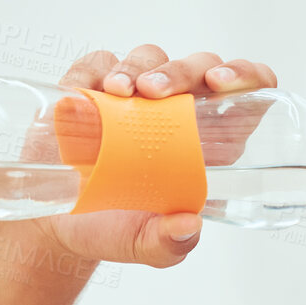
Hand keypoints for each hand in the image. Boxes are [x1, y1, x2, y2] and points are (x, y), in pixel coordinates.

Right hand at [26, 45, 278, 267]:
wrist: (60, 228)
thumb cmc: (115, 230)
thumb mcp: (146, 246)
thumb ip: (169, 244)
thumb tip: (190, 225)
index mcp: (208, 143)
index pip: (245, 93)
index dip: (245, 76)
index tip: (221, 84)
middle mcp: (176, 111)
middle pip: (198, 67)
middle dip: (182, 70)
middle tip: (157, 91)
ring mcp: (134, 97)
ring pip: (150, 58)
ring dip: (139, 67)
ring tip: (121, 93)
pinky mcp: (93, 89)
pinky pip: (99, 63)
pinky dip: (96, 70)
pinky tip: (91, 91)